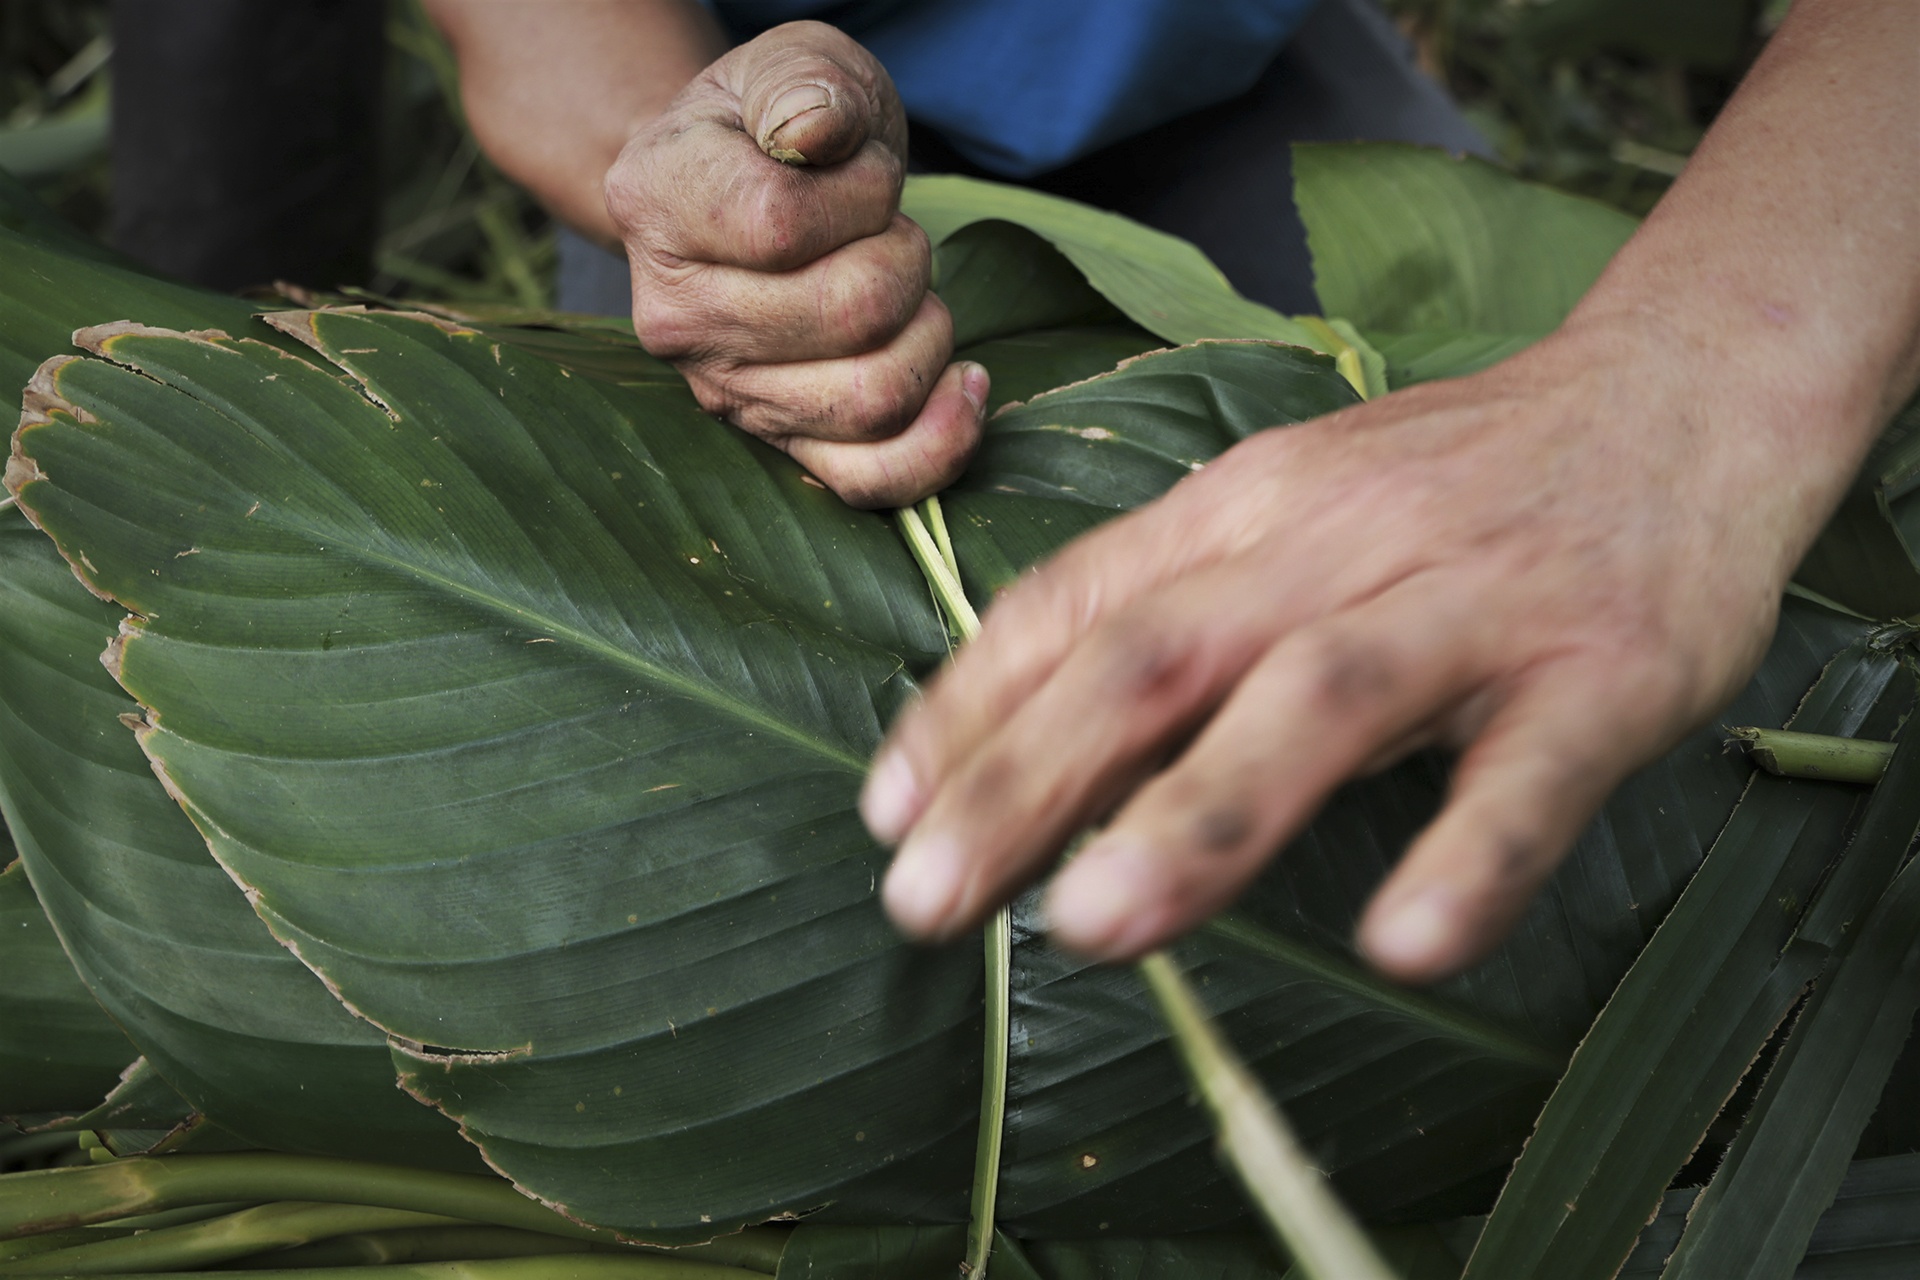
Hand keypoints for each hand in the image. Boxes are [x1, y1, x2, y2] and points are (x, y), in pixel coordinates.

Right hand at [604, 21, 985, 507]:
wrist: (741, 194)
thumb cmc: (773, 128)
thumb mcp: (787, 65)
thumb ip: (803, 83)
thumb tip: (819, 131)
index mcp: (658, 207)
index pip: (785, 224)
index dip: (860, 193)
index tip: (862, 174)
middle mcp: (677, 318)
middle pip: (850, 312)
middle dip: (907, 256)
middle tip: (889, 232)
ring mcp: (727, 393)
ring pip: (873, 395)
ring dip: (928, 332)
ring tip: (908, 292)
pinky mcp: (783, 446)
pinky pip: (870, 481)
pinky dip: (940, 440)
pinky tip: (965, 382)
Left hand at [861, 317, 1830, 981]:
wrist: (1679, 398)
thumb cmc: (1451, 487)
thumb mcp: (1291, 510)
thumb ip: (1175, 607)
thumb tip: (1028, 744)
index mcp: (1242, 507)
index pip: (1075, 602)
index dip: (970, 707)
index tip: (885, 812)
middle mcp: (1335, 544)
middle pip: (1158, 654)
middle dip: (1026, 779)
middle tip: (926, 899)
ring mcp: (1470, 604)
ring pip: (1317, 701)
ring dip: (1198, 816)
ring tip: (1092, 926)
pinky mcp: (1601, 671)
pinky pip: (1529, 775)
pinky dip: (1465, 857)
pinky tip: (1404, 945)